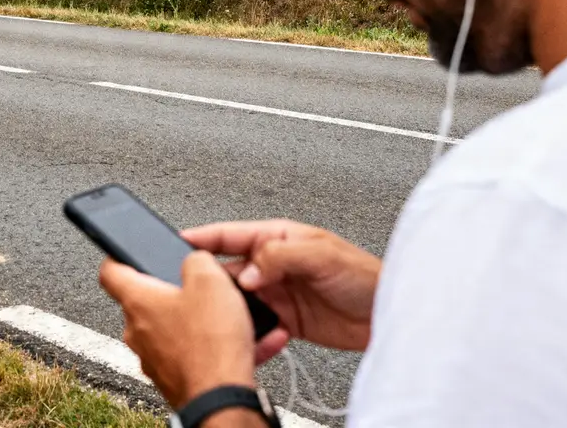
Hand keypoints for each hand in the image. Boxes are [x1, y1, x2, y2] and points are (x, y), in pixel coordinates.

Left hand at [99, 252, 256, 409]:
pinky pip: (177, 351)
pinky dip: (194, 345)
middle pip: (141, 300)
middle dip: (164, 291)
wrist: (220, 398)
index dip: (117, 257)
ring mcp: (150, 357)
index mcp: (138, 301)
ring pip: (161, 328)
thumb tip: (194, 260)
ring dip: (182, 319)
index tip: (125, 253)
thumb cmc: (210, 344)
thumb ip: (196, 260)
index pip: (109, 272)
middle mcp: (136, 331)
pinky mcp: (167, 377)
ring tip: (212, 316)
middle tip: (190, 285)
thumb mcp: (211, 281)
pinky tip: (219, 343)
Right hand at [184, 220, 380, 360]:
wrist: (389, 314)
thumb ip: (280, 256)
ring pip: (237, 298)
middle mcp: (272, 263)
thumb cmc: (365, 275)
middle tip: (196, 290)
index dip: (203, 237)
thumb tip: (247, 270)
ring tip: (223, 315)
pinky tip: (254, 333)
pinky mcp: (283, 319)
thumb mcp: (321, 254)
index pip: (230, 234)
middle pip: (227, 269)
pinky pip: (254, 324)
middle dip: (210, 279)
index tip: (177, 241)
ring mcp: (276, 291)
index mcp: (277, 237)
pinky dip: (249, 330)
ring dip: (229, 307)